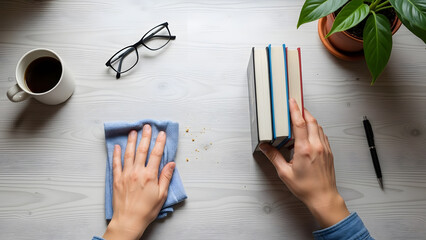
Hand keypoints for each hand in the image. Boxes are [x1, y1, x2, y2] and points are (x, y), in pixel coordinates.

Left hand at [103, 125, 175, 239]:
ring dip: (131, 141)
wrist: (128, 221)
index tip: (161, 133)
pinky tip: (118, 146)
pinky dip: (116, 154)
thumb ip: (166, 178)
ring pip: (128, 153)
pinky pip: (116, 163)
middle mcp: (137, 172)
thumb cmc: (146, 210)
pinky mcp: (117, 179)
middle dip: (145, 137)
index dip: (159, 142)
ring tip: (133, 131)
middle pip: (142, 150)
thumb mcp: (161, 195)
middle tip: (147, 126)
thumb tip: (171, 164)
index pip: (156, 154)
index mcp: (150, 175)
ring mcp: (125, 174)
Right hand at [260, 98, 348, 227]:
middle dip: (303, 111)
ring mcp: (325, 148)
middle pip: (311, 121)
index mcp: (305, 150)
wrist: (323, 197)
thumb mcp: (285, 173)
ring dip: (309, 120)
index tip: (292, 102)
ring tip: (300, 121)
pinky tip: (308, 135)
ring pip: (318, 127)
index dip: (295, 110)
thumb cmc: (306, 188)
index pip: (299, 124)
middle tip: (295, 107)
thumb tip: (265, 147)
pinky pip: (322, 135)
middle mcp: (317, 146)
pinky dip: (315, 130)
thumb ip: (274, 157)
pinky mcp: (329, 152)